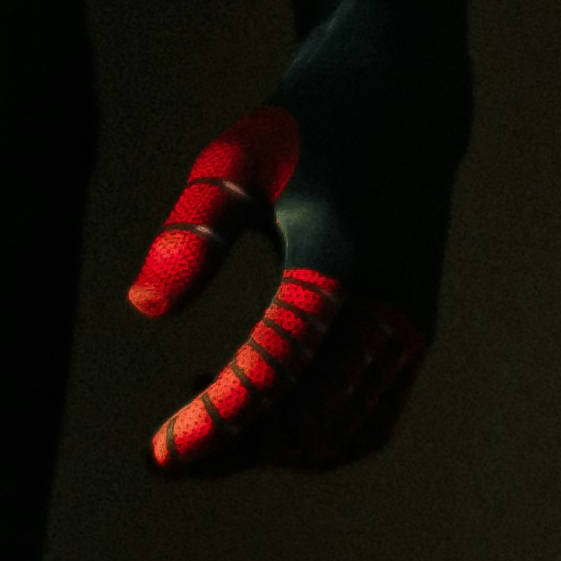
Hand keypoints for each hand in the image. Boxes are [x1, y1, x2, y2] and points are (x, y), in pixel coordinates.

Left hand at [126, 103, 429, 477]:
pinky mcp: (414, 331)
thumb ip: (192, 235)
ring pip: (347, 430)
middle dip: (237, 450)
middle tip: (164, 461)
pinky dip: (316, 433)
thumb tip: (145, 309)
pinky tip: (253, 405)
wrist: (401, 99)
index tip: (161, 453)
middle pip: (312, 418)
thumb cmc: (303, 125)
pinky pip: (371, 414)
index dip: (215, 420)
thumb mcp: (233, 161)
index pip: (274, 369)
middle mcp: (387, 304)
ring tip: (202, 434)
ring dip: (276, 451)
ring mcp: (410, 324)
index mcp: (338, 259)